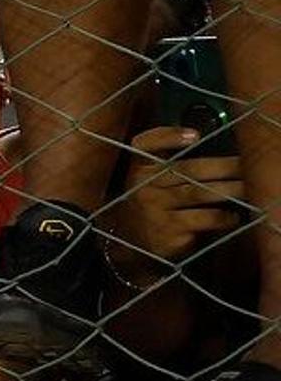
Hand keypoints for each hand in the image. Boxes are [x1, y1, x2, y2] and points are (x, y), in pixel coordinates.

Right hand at [105, 124, 245, 272]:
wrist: (133, 244)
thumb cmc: (153, 205)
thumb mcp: (150, 182)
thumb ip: (170, 164)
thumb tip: (213, 152)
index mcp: (140, 168)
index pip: (145, 144)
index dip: (168, 137)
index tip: (196, 136)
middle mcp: (143, 185)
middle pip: (186, 169)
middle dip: (221, 166)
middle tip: (245, 165)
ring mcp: (154, 208)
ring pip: (197, 192)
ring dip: (228, 189)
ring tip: (247, 188)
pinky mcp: (168, 230)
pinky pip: (203, 218)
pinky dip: (223, 217)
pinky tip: (233, 217)